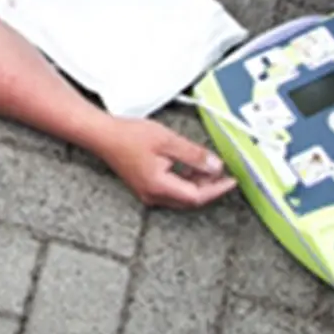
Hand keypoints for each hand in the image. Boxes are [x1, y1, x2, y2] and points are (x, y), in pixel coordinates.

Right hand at [93, 117, 235, 207]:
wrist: (102, 134)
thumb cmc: (128, 135)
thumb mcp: (167, 140)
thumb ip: (193, 155)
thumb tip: (215, 166)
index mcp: (159, 186)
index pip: (197, 196)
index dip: (217, 189)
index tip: (231, 180)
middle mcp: (153, 195)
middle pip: (190, 199)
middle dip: (210, 187)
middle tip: (223, 173)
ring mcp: (148, 192)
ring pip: (182, 195)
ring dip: (198, 183)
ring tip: (208, 166)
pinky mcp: (146, 186)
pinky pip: (172, 190)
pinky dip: (185, 180)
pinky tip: (189, 166)